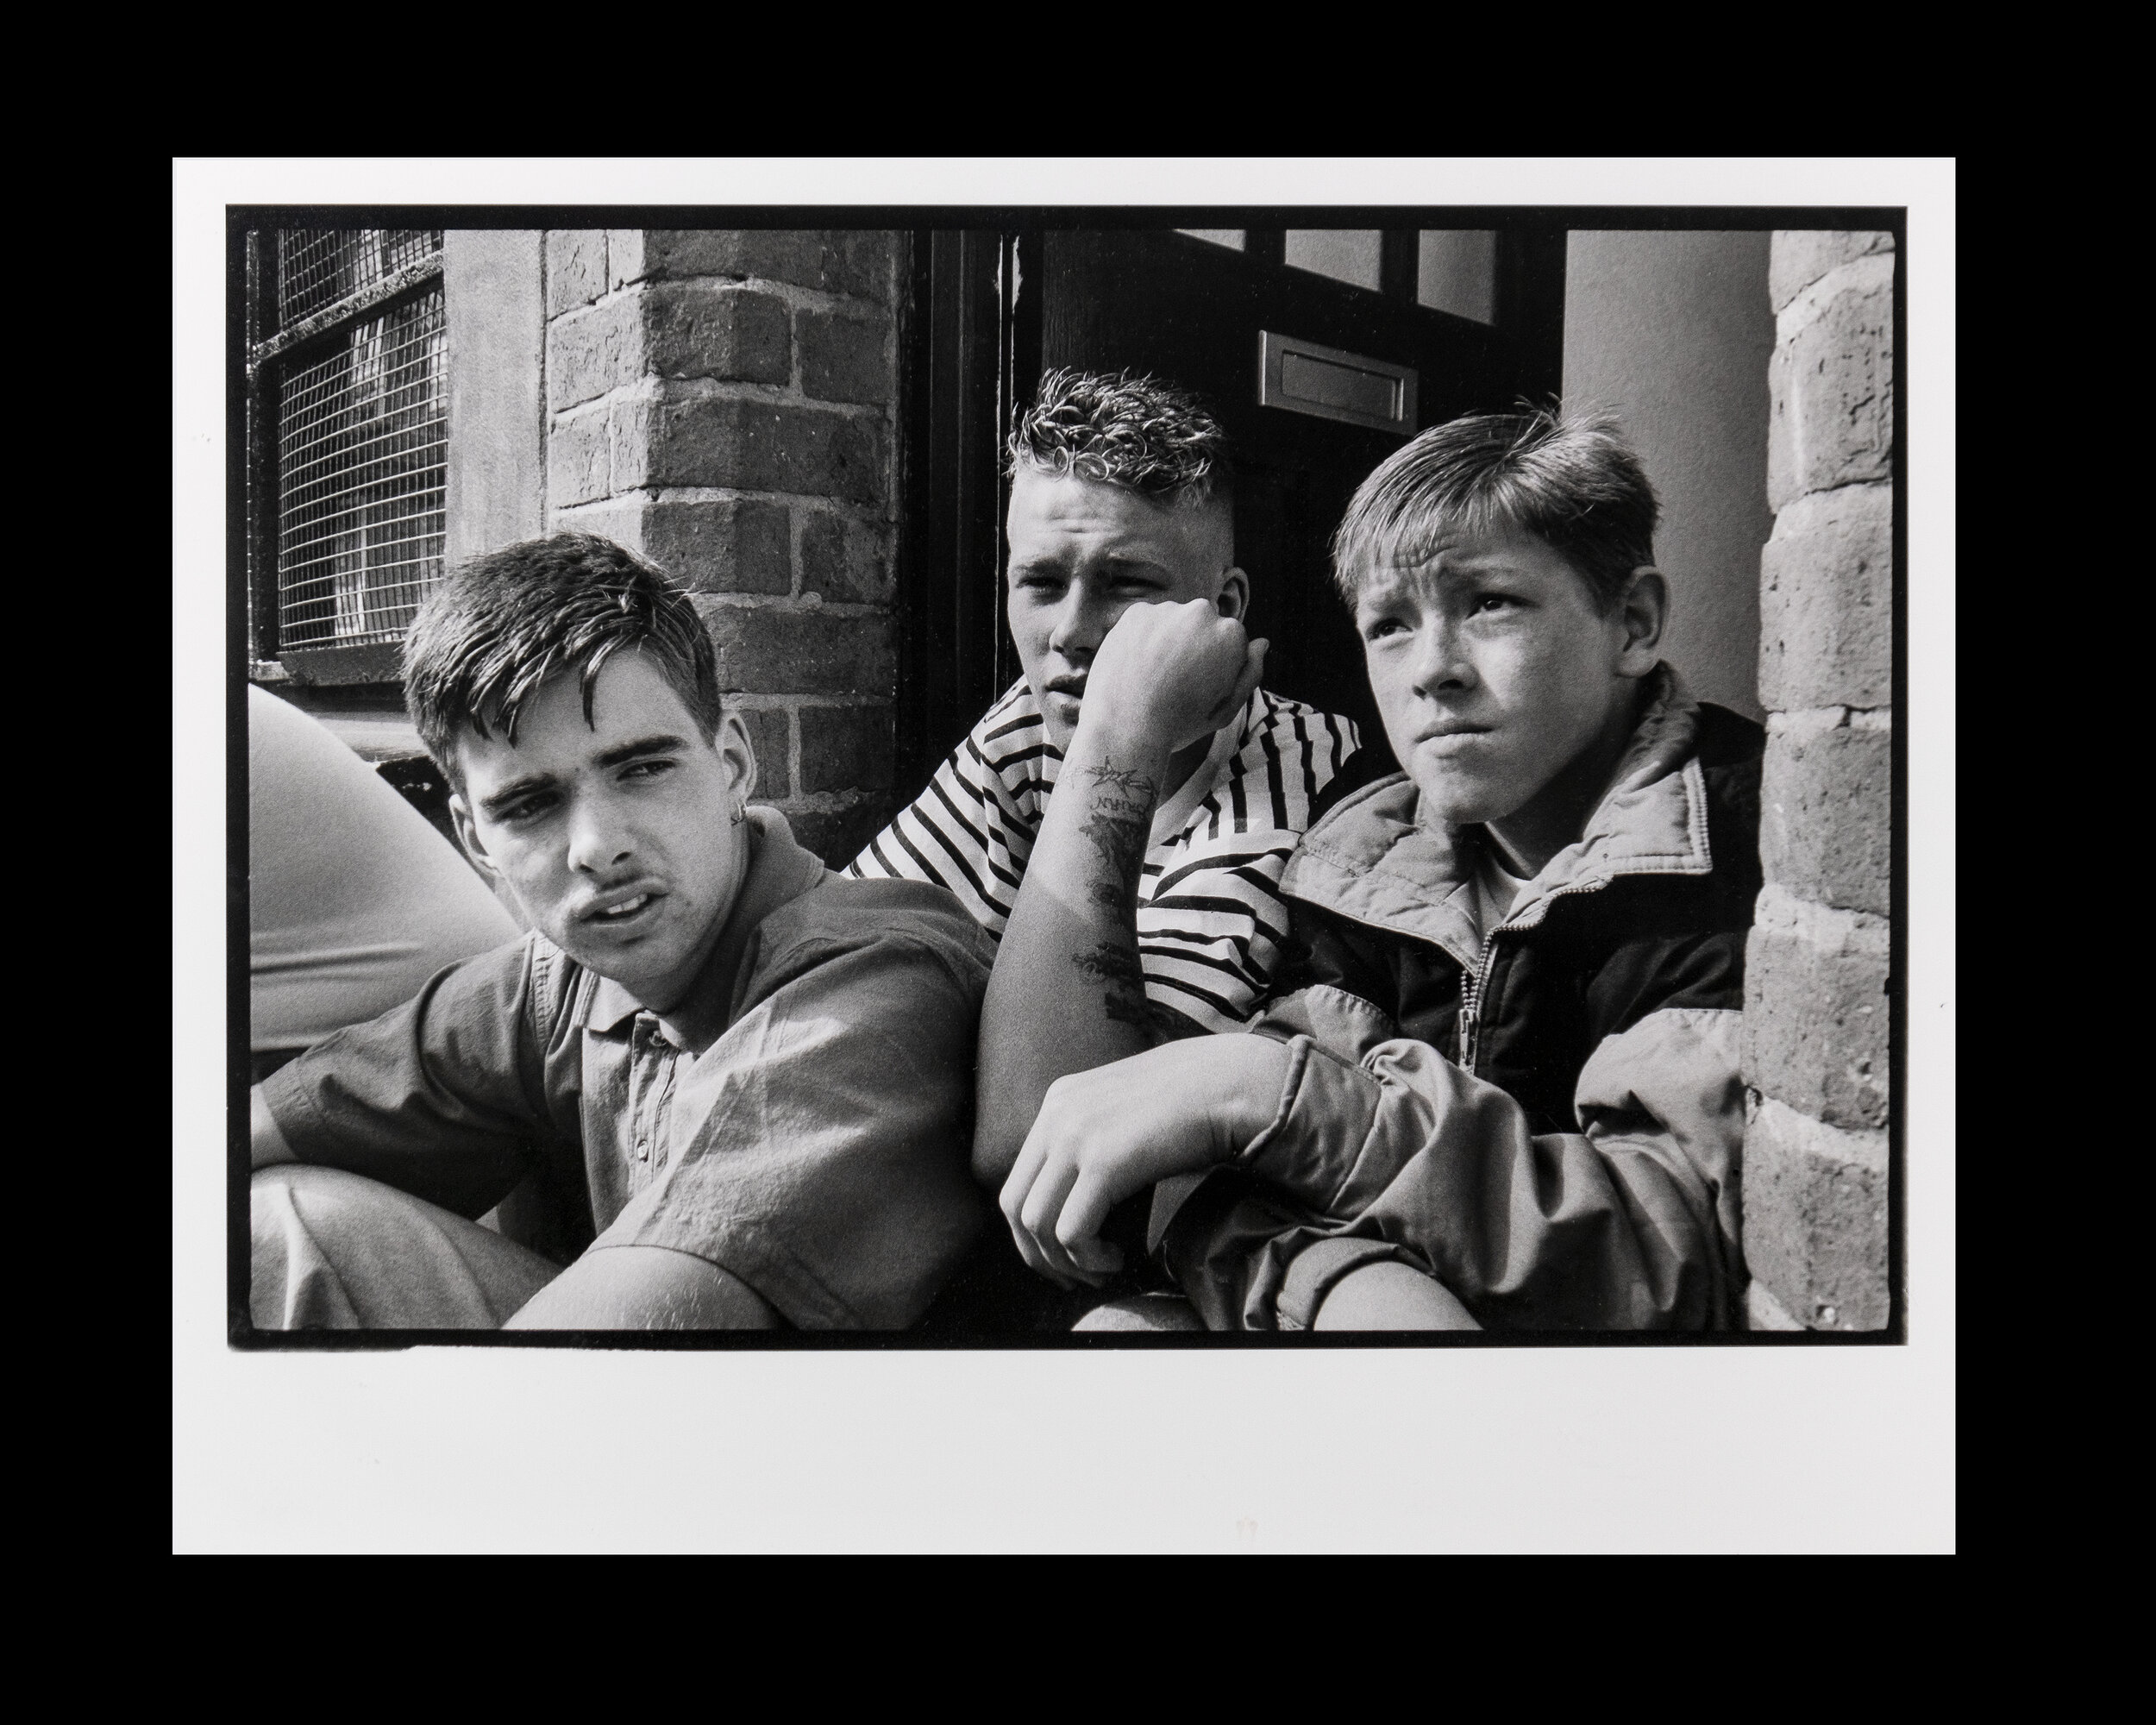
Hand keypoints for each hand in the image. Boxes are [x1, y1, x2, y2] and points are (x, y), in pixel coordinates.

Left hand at [998, 1034, 1289, 1286]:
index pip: (1017, 1181)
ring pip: (1039, 1225)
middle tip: (1075, 1279)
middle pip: (1016, 1206)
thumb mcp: (1126, 1110)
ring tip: (1103, 1271)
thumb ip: (1096, 1138)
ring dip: (1068, 1263)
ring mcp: (1076, 1136)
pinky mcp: (1103, 1161)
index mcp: (1060, 1100)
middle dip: (1039, 1255)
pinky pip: (1072, 1232)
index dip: (1031, 1233)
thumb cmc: (1194, 1102)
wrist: (1232, 1084)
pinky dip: (1089, 1259)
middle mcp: (1058, 1115)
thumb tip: (1081, 1196)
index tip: (1061, 1259)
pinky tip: (1117, 1259)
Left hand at [1082, 599, 1266, 755]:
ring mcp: (1167, 609)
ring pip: (1173, 622)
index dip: (1215, 668)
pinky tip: (1135, 667)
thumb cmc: (1179, 724)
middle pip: (1202, 626)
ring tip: (1152, 677)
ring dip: (1167, 640)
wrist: (1123, 728)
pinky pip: (1146, 622)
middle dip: (1193, 647)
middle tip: (1173, 684)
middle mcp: (1202, 611)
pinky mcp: (1136, 612)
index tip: (1198, 690)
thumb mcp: (1226, 709)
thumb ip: (1249, 674)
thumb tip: (1262, 643)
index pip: (1229, 642)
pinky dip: (1142, 639)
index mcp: (1232, 634)